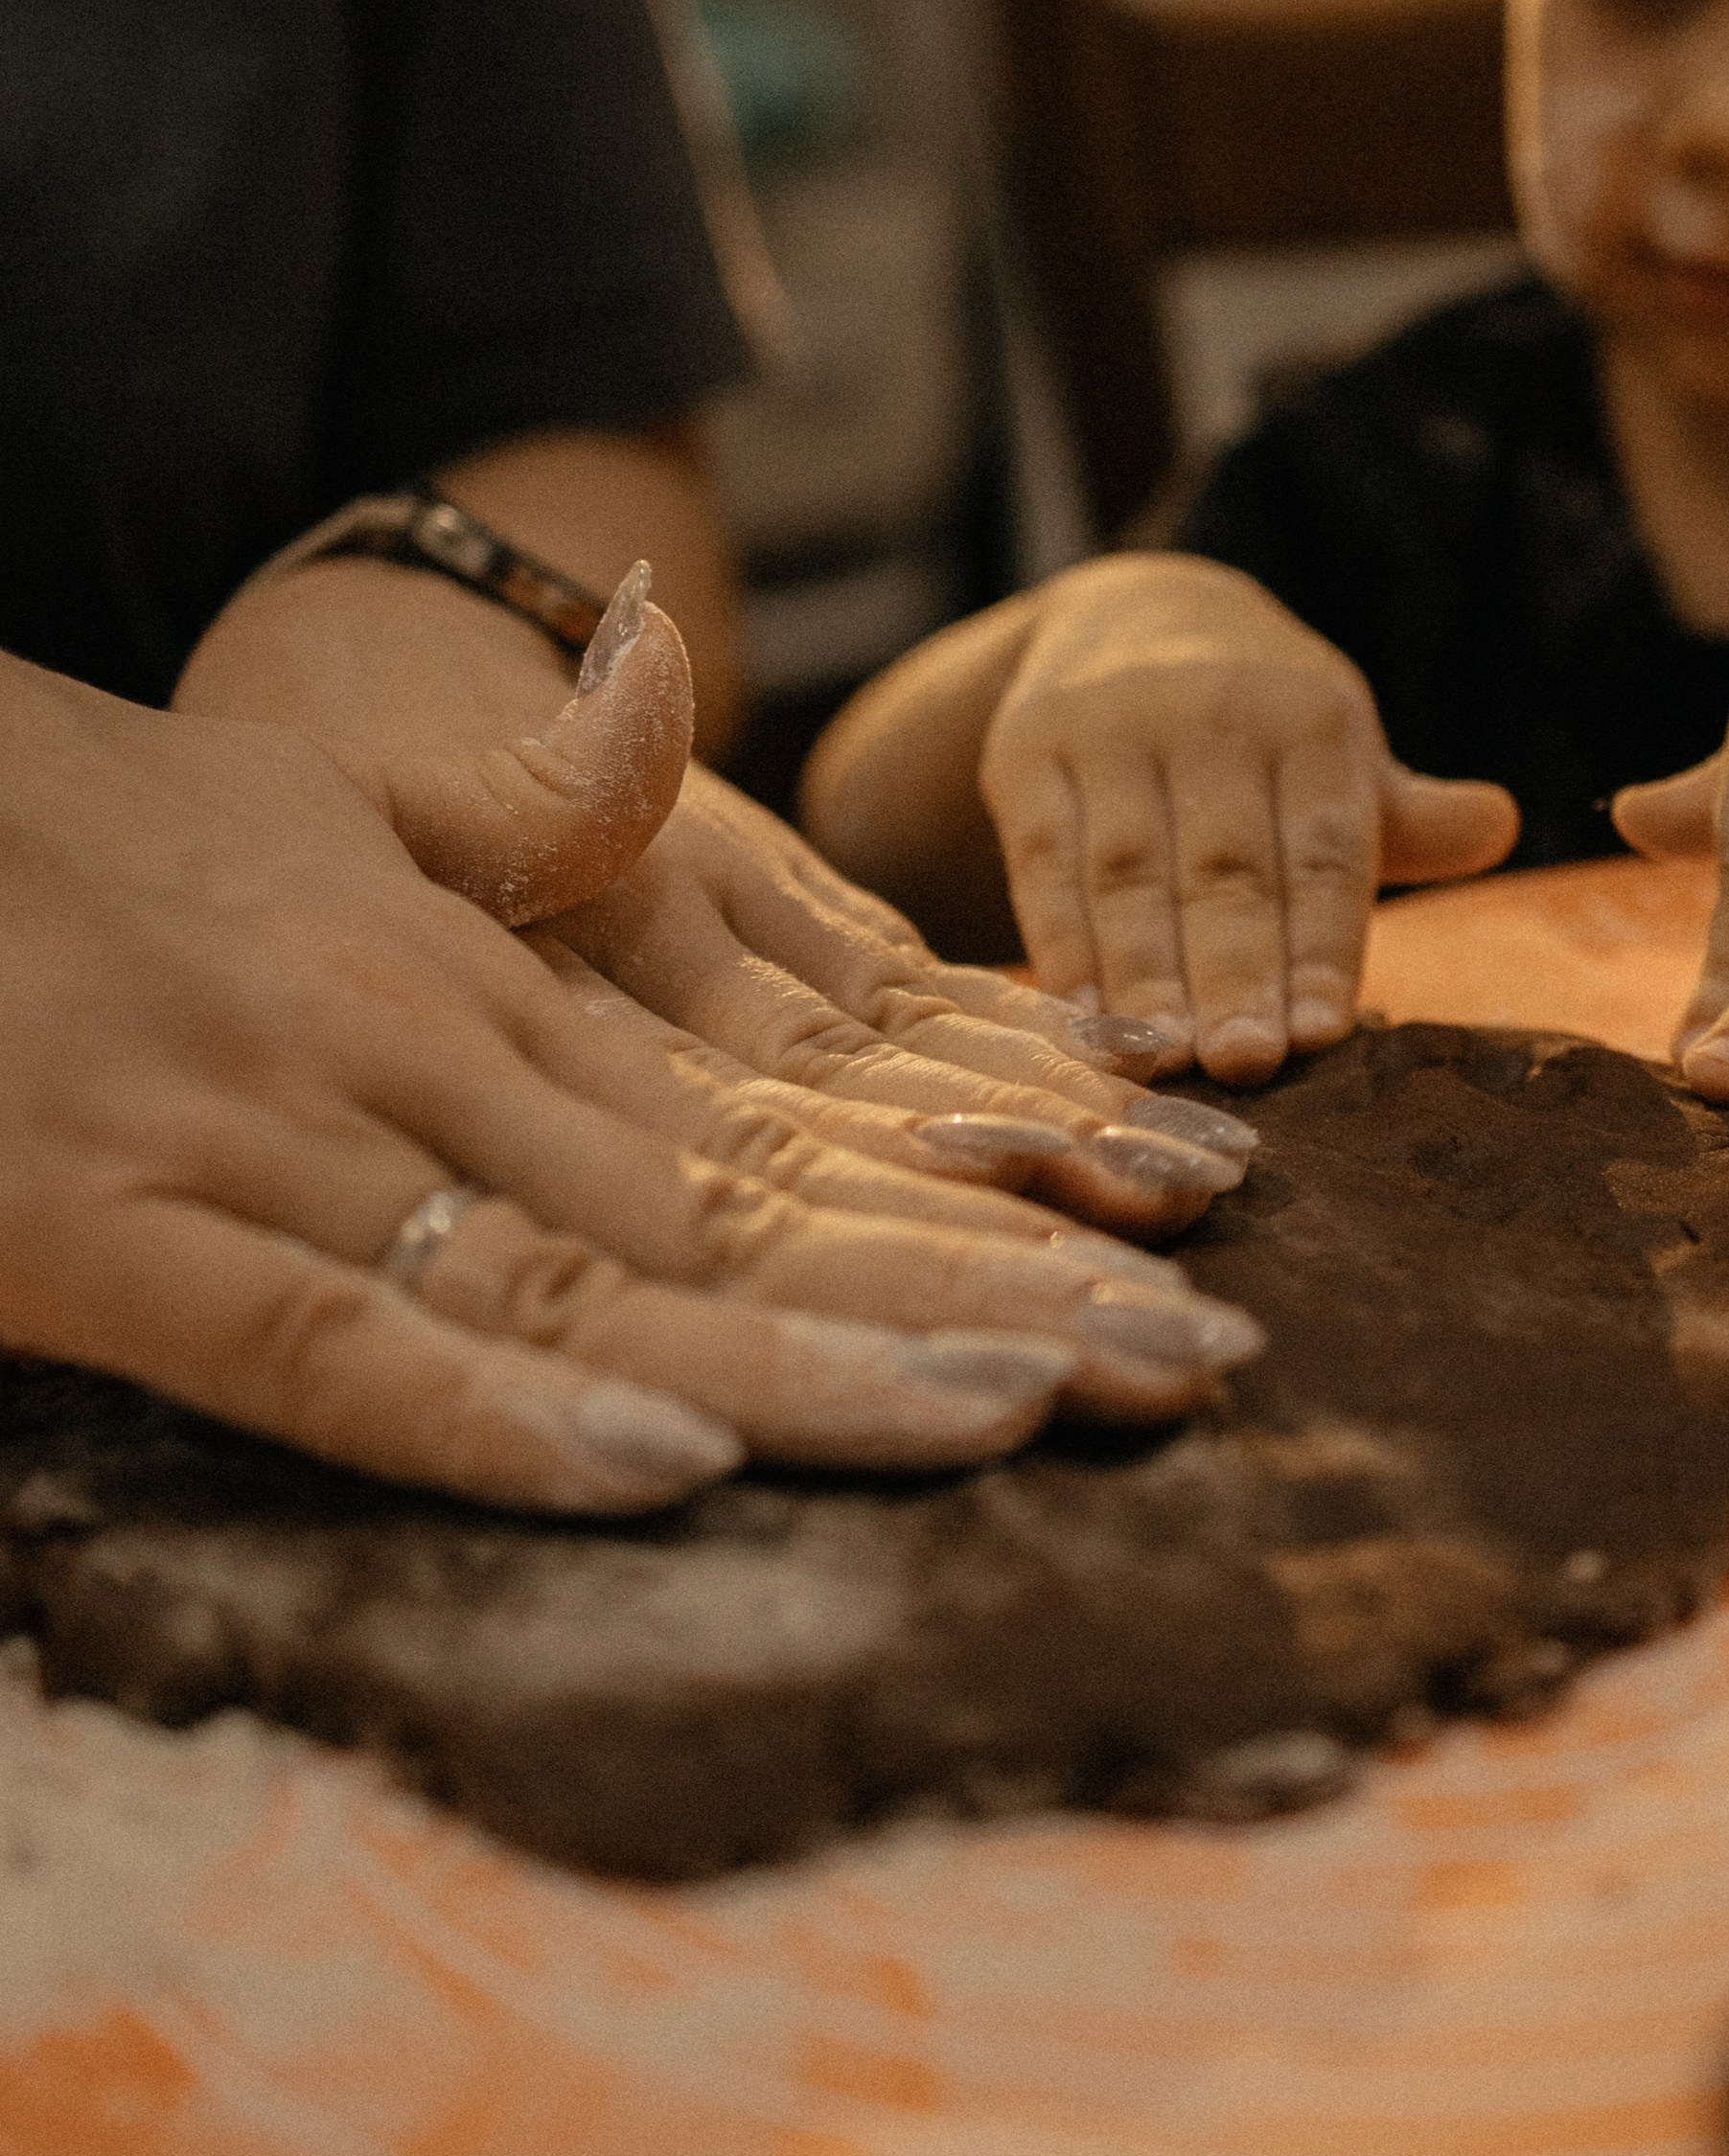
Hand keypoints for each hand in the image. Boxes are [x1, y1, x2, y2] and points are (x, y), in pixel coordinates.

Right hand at [8, 612, 1258, 1510]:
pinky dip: (492, 1410)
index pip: (780, 1106)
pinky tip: (667, 1460)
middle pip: (738, 1201)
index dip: (984, 1181)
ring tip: (1026, 1406)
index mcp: (480, 970)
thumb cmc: (92, 824)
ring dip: (811, 1354)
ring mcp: (264, 1140)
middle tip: (1192, 1359)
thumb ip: (528, 806)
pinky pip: (322, 1348)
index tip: (1173, 1217)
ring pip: (580, 1270)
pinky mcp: (102, 1240)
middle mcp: (410, 1047)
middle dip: (974, 1286)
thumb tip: (690, 695)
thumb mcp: (333, 800)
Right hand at [973, 556, 1518, 1081]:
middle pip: (1225, 866)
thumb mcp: (1338, 753)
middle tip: (1242, 1064)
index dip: (1323, 945)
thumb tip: (1500, 826)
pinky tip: (1080, 1020)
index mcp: (1310, 715)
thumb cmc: (1265, 729)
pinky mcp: (1027, 750)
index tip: (1322, 1038)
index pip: (1323, 850)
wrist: (1132, 618)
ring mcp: (1110, 725)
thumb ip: (1406, 816)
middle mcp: (1211, 709)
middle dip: (1234, 972)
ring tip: (1161, 1063)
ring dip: (1144, 974)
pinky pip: (1042, 862)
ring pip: (1129, 871)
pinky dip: (1061, 945)